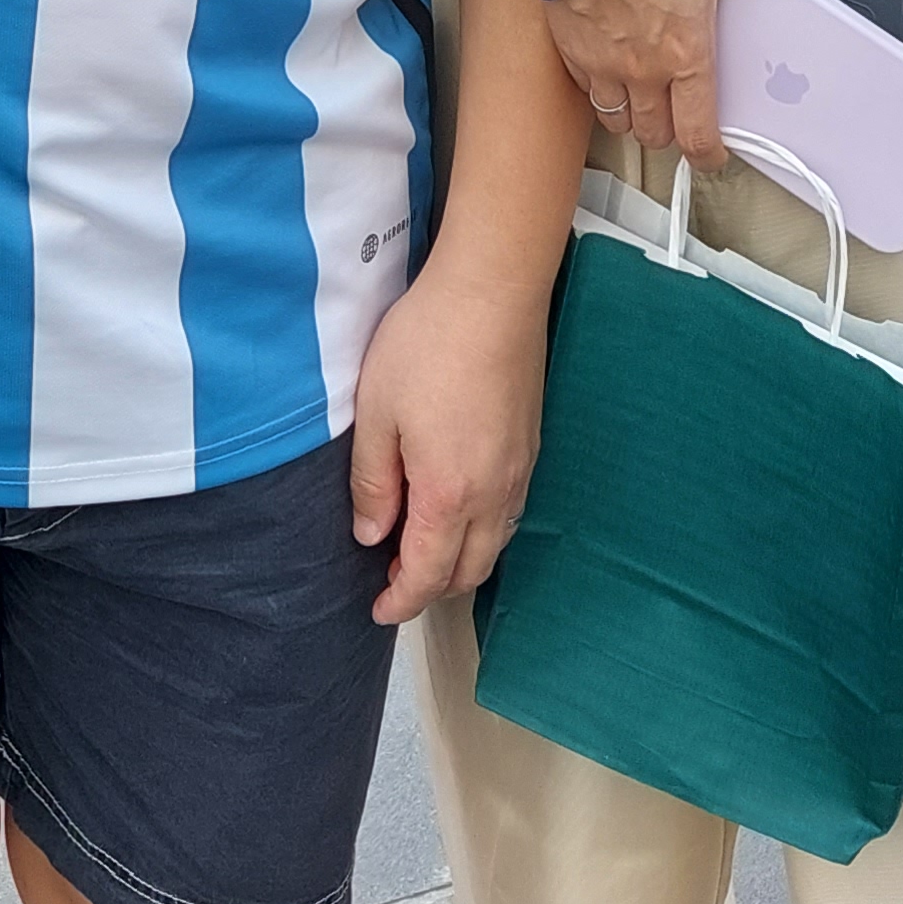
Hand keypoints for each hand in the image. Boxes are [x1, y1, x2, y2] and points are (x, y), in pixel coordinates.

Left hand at [347, 262, 545, 623]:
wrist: (492, 292)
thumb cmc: (426, 346)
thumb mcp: (376, 414)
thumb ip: (373, 484)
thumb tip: (372, 535)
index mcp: (449, 495)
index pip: (428, 575)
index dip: (401, 602)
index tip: (378, 610)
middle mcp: (494, 495)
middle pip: (469, 571)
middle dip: (432, 588)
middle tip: (393, 579)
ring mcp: (519, 470)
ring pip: (495, 545)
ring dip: (459, 560)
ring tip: (421, 544)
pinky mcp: (531, 445)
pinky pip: (510, 512)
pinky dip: (482, 530)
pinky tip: (456, 506)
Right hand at [549, 0, 806, 165]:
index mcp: (684, 52)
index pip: (697, 132)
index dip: (708, 155)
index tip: (713, 155)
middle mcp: (642, 69)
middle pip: (655, 135)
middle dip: (671, 135)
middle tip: (681, 120)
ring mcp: (603, 63)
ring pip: (617, 120)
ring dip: (633, 118)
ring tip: (645, 101)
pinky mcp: (572, 48)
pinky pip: (586, 88)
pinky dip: (600, 88)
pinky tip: (609, 70)